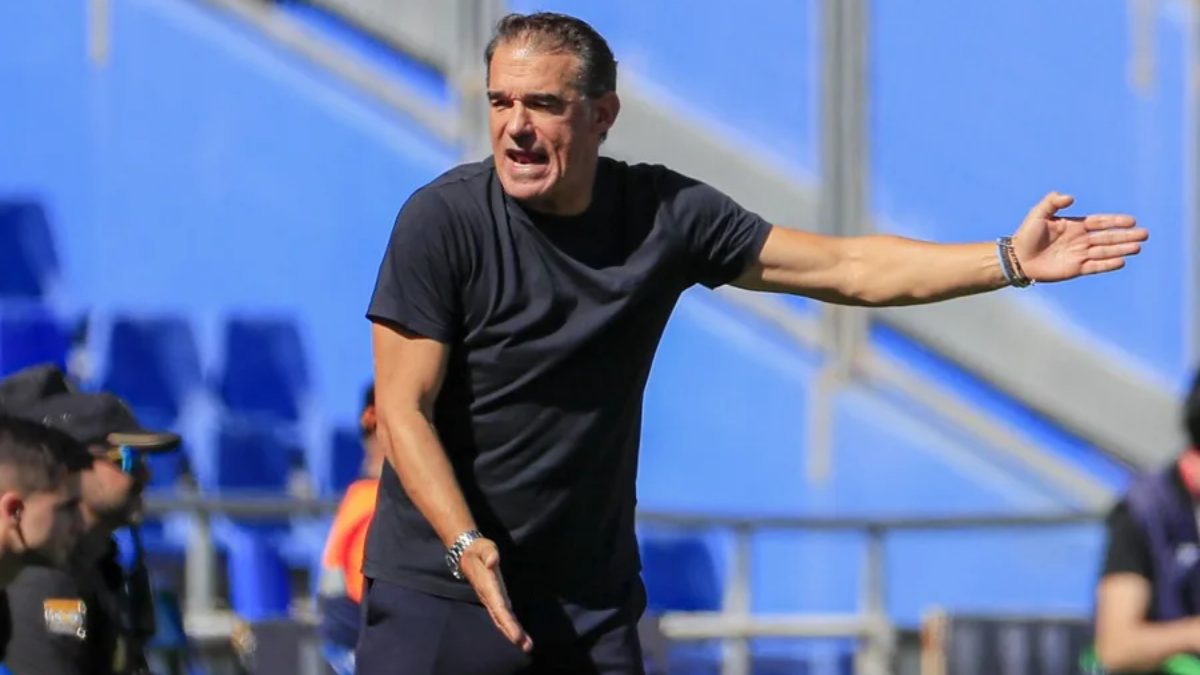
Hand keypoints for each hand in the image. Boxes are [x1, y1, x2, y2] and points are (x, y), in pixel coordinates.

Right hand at [459, 537, 533, 651]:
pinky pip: (501, 616)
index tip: (516, 636)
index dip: (508, 622)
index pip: (498, 606)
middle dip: (512, 633)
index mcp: (488, 586)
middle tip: (526, 647)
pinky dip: (509, 627)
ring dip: (512, 633)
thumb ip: (489, 553)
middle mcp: (488, 597)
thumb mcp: (484, 547)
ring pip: (500, 620)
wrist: (466, 554)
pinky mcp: (494, 600)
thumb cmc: (478, 550)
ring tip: (526, 646)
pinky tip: (519, 636)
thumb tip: (494, 561)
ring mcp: (490, 600)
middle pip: (500, 618)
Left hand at [1010, 192, 1147, 282]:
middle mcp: (1080, 240)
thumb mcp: (1038, 214)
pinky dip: (1108, 264)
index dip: (1115, 221)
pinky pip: (1095, 266)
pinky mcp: (1075, 269)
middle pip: (1108, 237)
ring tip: (1138, 247)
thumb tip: (1070, 197)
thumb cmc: (1025, 235)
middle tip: (1145, 234)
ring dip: (1121, 249)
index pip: (1100, 222)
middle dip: (1126, 236)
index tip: (1132, 220)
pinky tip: (1122, 261)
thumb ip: (1052, 202)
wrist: (1016, 258)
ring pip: (1105, 251)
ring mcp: (1079, 255)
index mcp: (1074, 226)